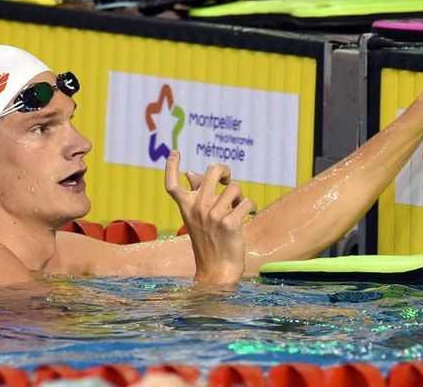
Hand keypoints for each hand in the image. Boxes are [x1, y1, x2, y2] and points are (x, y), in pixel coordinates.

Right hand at [165, 150, 254, 284]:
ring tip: (238, 206)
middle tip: (226, 180)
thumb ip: (195, 195)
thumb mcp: (196, 219)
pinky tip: (248, 214)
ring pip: (235, 187)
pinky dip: (251, 207)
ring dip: (240, 195)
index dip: (171, 166)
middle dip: (225, 171)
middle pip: (212, 171)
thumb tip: (191, 173)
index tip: (175, 152)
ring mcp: (212, 216)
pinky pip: (247, 202)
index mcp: (186, 207)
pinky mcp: (229, 223)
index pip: (172, 184)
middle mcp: (197, 209)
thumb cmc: (208, 242)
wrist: (216, 270)